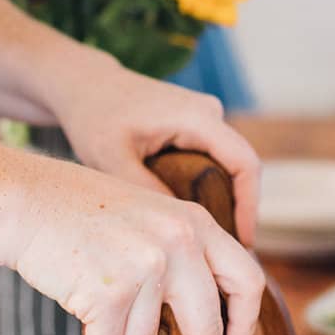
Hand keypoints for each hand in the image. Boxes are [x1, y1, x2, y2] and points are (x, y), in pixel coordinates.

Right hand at [0, 110, 265, 334]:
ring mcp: (144, 267)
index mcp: (196, 223)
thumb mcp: (145, 216)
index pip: (245, 280)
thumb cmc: (77, 212)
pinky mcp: (107, 291)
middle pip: (205, 328)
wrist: (23, 200)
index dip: (244, 324)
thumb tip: (190, 323)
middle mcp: (178, 244)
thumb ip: (175, 254)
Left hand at [51, 58, 262, 249]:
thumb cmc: (95, 116)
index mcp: (196, 117)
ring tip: (212, 238)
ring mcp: (204, 116)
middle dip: (240, 208)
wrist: (84, 84)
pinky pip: (216, 159)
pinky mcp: (195, 124)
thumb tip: (181, 229)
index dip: (250, 206)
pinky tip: (196, 216)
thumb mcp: (112, 158)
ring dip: (226, 199)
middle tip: (226, 250)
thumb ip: (146, 190)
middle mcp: (209, 113)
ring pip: (230, 165)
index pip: (245, 163)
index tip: (242, 242)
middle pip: (243, 167)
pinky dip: (211, 187)